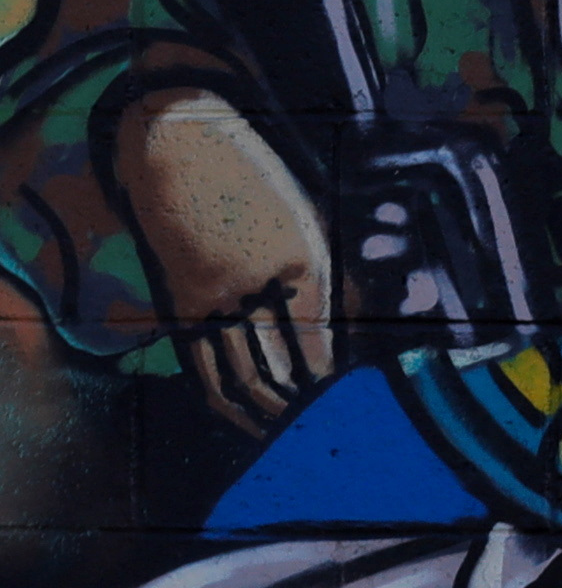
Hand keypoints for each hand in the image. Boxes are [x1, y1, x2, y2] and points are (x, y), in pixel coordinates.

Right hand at [114, 91, 334, 439]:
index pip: (322, 345)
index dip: (333, 383)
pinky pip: (204, 368)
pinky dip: (228, 402)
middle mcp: (253, 288)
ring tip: (291, 436)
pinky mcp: (180, 305)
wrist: (179, 151)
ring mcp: (211, 299)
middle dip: (306, 408)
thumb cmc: (260, 188)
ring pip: (242, 378)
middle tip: (326, 432)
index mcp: (299, 264)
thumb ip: (335, 283)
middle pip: (283, 370)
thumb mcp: (311, 227)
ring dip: (268, 414)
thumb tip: (356, 340)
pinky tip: (248, 420)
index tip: (348, 403)